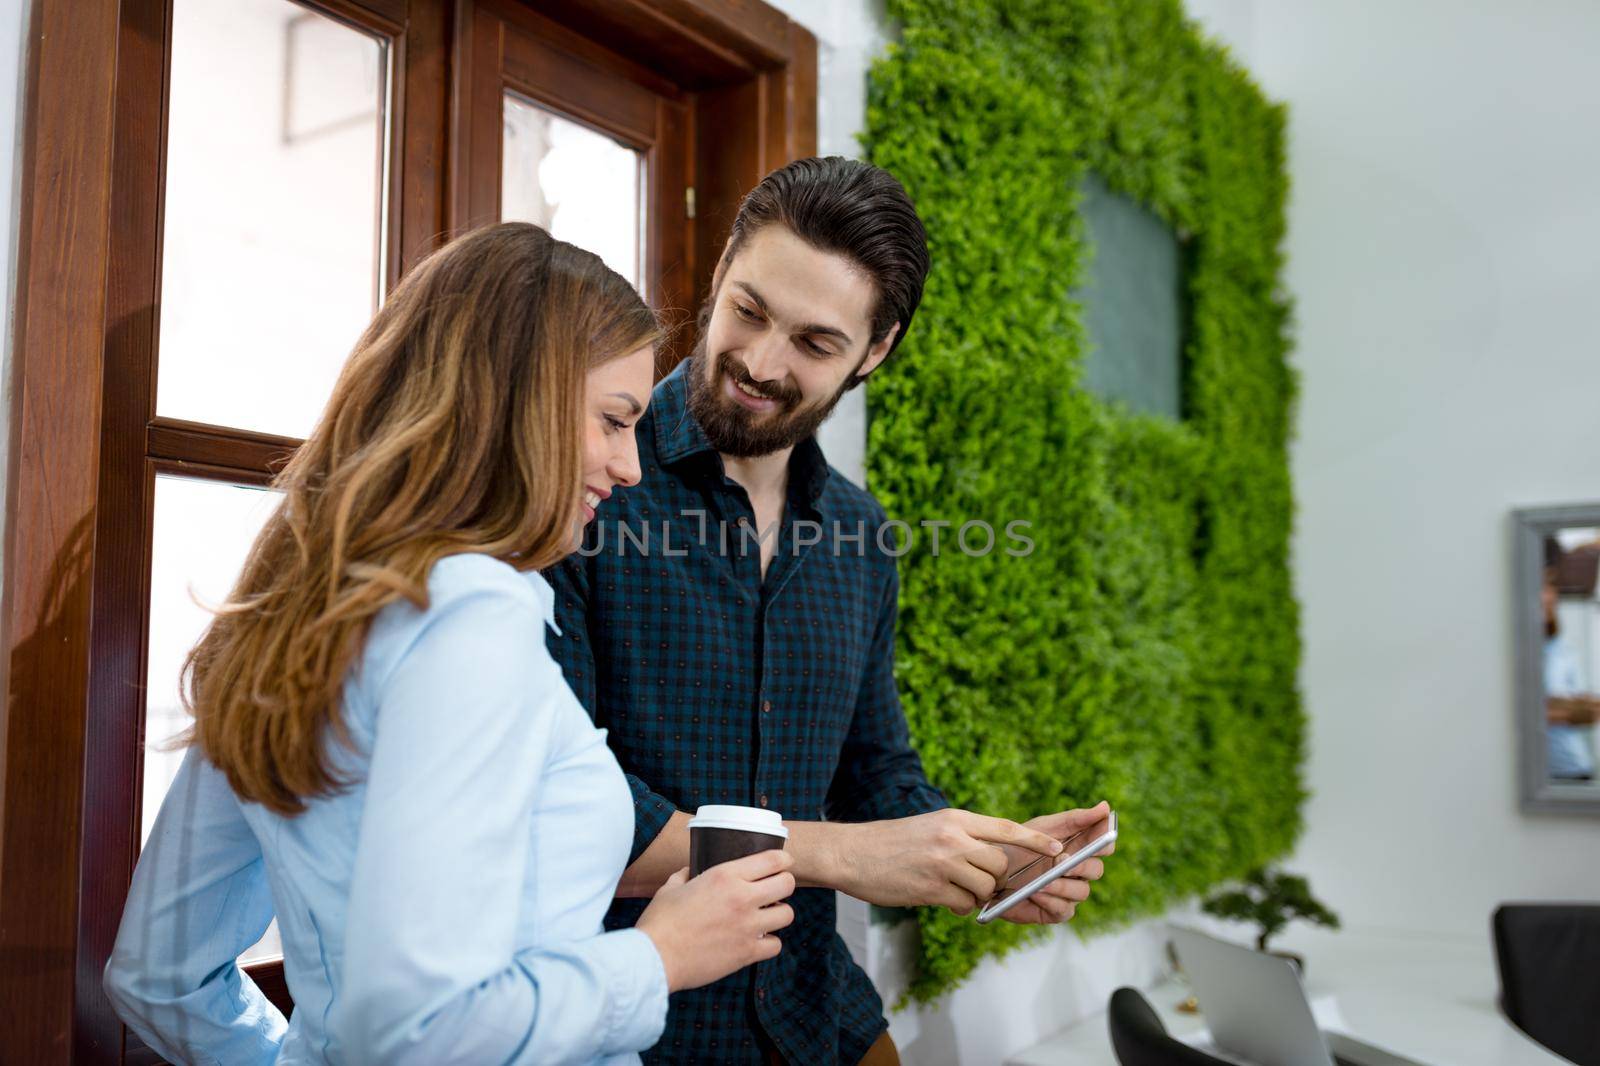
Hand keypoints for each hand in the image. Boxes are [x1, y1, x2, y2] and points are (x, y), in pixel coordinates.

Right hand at [636, 850, 795, 991]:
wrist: (654, 958)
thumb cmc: (660, 922)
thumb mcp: (671, 887)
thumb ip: (686, 875)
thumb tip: (690, 871)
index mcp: (725, 876)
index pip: (772, 860)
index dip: (783, 860)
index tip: (784, 863)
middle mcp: (742, 897)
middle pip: (787, 884)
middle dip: (784, 884)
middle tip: (774, 890)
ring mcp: (747, 926)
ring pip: (787, 915)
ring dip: (778, 914)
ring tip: (767, 916)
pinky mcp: (747, 953)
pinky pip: (775, 945)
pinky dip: (769, 943)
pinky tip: (758, 941)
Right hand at [832, 809, 1064, 914]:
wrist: (851, 853)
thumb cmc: (891, 842)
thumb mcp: (931, 827)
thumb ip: (961, 838)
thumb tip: (992, 859)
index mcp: (954, 819)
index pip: (1006, 828)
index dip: (1036, 840)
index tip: (1058, 848)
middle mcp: (952, 838)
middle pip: (1000, 865)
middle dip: (996, 879)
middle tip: (979, 882)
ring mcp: (943, 864)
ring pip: (985, 888)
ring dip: (976, 895)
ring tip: (953, 890)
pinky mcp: (931, 889)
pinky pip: (964, 905)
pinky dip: (959, 907)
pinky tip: (939, 898)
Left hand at [993, 802, 1114, 925]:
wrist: (989, 868)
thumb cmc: (1019, 844)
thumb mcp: (1045, 826)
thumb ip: (1076, 818)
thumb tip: (1105, 806)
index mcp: (1080, 847)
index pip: (1105, 844)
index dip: (1105, 840)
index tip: (1099, 837)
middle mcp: (1078, 871)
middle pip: (1096, 869)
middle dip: (1081, 865)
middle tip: (1061, 860)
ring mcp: (1068, 892)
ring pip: (1082, 891)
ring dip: (1063, 885)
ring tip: (1043, 881)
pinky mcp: (1056, 911)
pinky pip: (1064, 910)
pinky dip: (1051, 901)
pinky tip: (1037, 893)